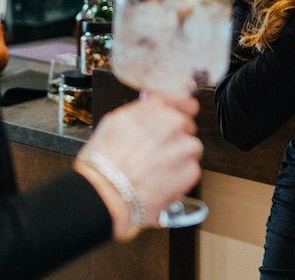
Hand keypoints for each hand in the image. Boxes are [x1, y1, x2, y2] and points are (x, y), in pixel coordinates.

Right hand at [75, 93, 201, 240]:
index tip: (179, 120)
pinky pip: (191, 170)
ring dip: (179, 158)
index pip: (184, 102)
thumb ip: (142, 114)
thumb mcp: (115, 122)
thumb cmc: (103, 162)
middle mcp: (174, 122)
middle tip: (156, 153)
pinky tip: (160, 182)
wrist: (105, 193)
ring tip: (155, 171)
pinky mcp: (191, 170)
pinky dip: (179, 177)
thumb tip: (152, 115)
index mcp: (156, 107)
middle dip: (175, 138)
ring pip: (190, 149)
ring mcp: (186, 146)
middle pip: (187, 127)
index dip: (181, 113)